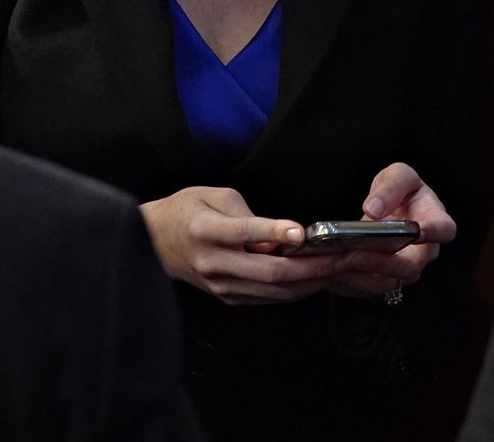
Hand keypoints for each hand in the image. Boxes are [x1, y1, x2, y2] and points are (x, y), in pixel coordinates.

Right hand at [139, 187, 342, 305]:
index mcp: (205, 230)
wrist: (153, 242)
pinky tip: (314, 280)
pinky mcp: (227, 297)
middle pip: (269, 272)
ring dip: (309, 283)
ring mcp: (221, 285)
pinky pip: (267, 299)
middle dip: (311, 267)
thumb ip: (246, 213)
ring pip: (274, 292)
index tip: (302, 232)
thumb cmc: (185, 212)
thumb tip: (280, 234)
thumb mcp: (212, 194)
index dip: (276, 232)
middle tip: (340, 257)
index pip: (245, 232)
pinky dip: (294, 291)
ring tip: (336, 269)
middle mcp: (213, 262)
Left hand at [328, 162, 456, 300]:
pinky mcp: (383, 281)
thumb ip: (390, 187)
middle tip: (352, 254)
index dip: (433, 233)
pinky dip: (345, 282)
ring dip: (357, 276)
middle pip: (409, 267)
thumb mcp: (398, 175)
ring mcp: (403, 271)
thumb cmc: (398, 191)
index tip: (417, 231)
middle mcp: (423, 252)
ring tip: (331, 264)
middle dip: (379, 263)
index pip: (444, 229)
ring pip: (386, 283)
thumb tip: (374, 210)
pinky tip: (326, 270)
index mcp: (435, 221)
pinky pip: (366, 289)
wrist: (386, 208)